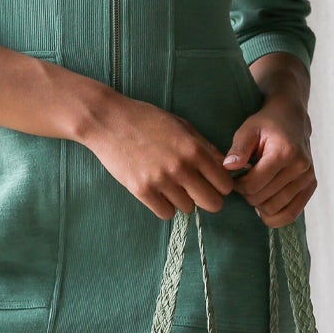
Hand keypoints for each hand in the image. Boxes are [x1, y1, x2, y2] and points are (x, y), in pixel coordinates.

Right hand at [80, 93, 239, 219]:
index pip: (225, 183)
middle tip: (197, 190)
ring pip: (188, 208)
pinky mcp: (141, 190)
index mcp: (194, 149)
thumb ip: (205, 146)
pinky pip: (166, 213)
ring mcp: (160, 180)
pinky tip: (159, 192)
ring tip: (171, 185)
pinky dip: (165, 206)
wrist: (108, 120)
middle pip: (212, 203)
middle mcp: (180, 167)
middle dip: (208, 198)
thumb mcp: (181, 125)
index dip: (221, 185)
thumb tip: (225, 166)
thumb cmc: (146, 119)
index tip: (212, 182)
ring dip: (183, 200)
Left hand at [222, 91, 315, 227]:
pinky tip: (265, 206)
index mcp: (284, 153)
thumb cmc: (266, 124)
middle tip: (244, 183)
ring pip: (275, 210)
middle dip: (247, 195)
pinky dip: (275, 216)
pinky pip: (292, 214)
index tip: (235, 177)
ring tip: (256, 189)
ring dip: (260, 205)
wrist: (292, 118)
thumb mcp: (248, 129)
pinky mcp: (311, 186)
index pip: (253, 185)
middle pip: (263, 200)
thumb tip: (228, 167)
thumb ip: (238, 149)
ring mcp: (308, 178)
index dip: (238, 186)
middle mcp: (300, 167)